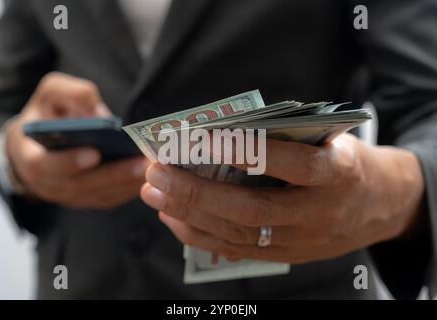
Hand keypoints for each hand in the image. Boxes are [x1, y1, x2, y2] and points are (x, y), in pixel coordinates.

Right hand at [7, 72, 148, 209]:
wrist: (41, 142)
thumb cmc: (47, 114)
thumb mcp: (50, 95)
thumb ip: (70, 94)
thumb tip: (97, 110)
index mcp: (31, 157)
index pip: (46, 166)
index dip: (69, 162)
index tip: (94, 153)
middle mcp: (49, 183)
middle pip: (81, 186)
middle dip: (113, 174)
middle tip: (140, 164)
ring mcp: (69, 195)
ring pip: (100, 195)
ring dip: (128, 184)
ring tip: (152, 168)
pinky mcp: (88, 198)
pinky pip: (110, 198)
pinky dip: (130, 189)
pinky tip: (150, 176)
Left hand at [141, 134, 423, 263]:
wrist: (381, 205)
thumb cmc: (347, 162)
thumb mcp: (329, 139)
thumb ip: (283, 138)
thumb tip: (217, 134)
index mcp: (338, 171)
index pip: (291, 163)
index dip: (245, 150)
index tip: (200, 137)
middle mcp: (320, 211)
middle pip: (252, 209)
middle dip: (197, 191)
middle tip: (158, 172)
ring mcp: (304, 240)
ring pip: (239, 235)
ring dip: (190, 214)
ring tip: (154, 193)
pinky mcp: (290, 255)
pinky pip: (238, 251)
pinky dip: (201, 235)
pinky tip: (173, 218)